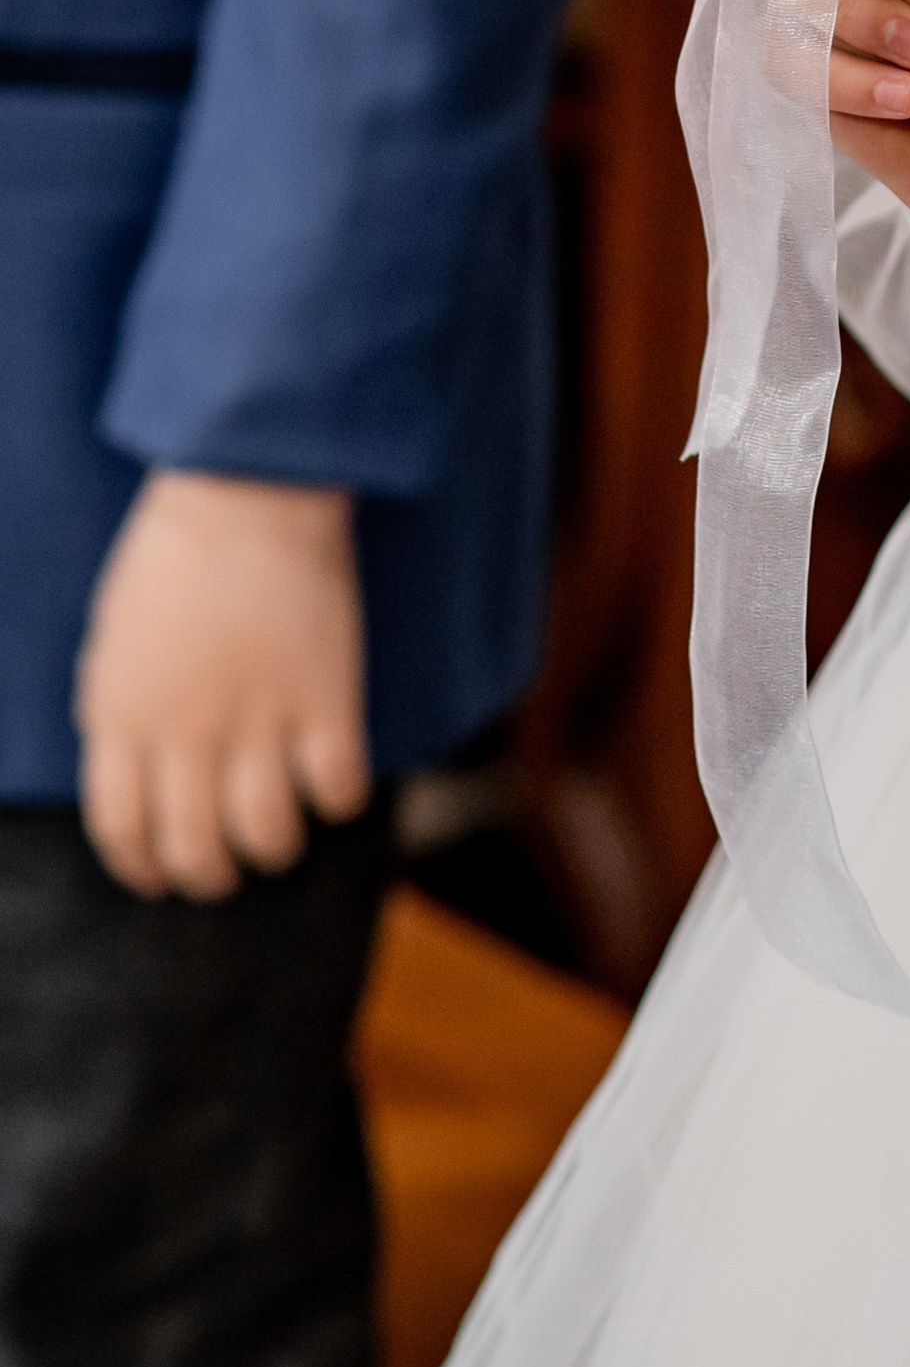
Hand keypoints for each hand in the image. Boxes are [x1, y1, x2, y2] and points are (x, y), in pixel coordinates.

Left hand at [76, 471, 370, 898]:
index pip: (121, 829)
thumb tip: (129, 775)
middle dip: (209, 875)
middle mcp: (187, 732)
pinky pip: (338, 786)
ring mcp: (259, 718)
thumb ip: (114, 712)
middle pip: (195, 846)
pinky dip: (340, 800)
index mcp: (124, 716)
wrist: (249, 489)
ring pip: (266, 834)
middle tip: (225, 871)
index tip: (159, 877)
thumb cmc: (175, 552)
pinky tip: (336, 787)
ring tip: (281, 839)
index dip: (141, 867)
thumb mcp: (112, 640)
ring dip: (273, 849)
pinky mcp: (326, 697)